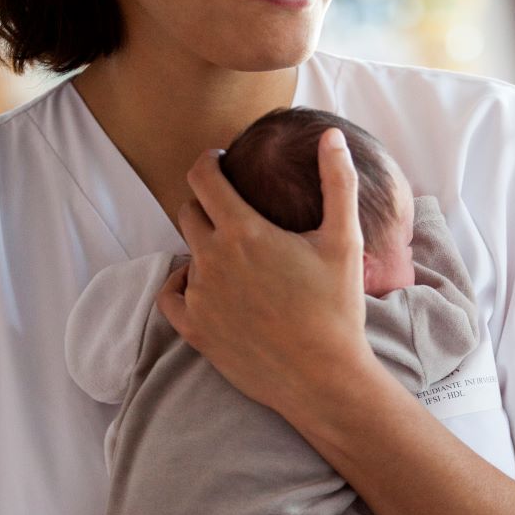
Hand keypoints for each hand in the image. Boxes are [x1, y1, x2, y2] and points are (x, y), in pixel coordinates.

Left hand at [156, 129, 369, 415]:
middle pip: (189, 211)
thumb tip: (331, 137)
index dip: (209, 161)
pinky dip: (183, 283)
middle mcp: (212, 259)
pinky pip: (170, 294)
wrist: (323, 378)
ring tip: (237, 258)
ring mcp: (199, 296)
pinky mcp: (194, 329)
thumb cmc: (337, 309)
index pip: (203, 176)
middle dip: (207, 203)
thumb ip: (338, 182)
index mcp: (243, 230)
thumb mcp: (344, 240)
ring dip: (205, 249)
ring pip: (188, 254)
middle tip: (231, 209)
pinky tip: (204, 284)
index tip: (220, 161)